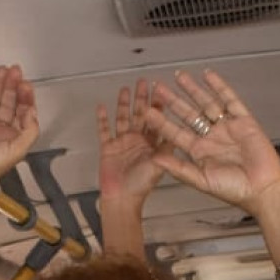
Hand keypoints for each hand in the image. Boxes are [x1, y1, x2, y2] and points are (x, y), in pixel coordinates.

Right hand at [0, 64, 40, 209]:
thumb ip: (29, 130)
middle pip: (7, 104)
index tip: (26, 84)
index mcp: (10, 138)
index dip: (26, 98)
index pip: (22, 114)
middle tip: (15, 71)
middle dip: (12, 87)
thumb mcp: (17, 150)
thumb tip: (32, 111)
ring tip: (0, 70)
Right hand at [96, 80, 164, 205]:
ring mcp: (123, 142)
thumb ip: (167, 150)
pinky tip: (101, 106)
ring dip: (124, 104)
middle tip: (144, 82)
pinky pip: (104, 130)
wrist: (121, 198)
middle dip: (142, 98)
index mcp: (152, 144)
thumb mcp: (160, 165)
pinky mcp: (108, 147)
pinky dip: (102, 119)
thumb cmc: (142, 186)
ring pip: (123, 118)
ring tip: (126, 89)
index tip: (161, 90)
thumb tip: (177, 134)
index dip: (158, 105)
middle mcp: (138, 141)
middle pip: (140, 115)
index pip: (157, 120)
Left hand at [142, 70, 279, 212]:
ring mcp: (227, 127)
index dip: (162, 122)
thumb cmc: (234, 190)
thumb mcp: (201, 180)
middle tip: (158, 87)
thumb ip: (178, 168)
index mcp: (199, 152)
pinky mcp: (244, 120)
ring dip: (193, 89)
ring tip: (179, 76)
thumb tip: (154, 160)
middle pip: (188, 114)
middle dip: (173, 100)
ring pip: (206, 103)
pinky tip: (208, 75)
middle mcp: (211, 137)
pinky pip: (230, 100)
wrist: (262, 189)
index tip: (148, 111)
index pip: (176, 133)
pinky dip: (219, 87)